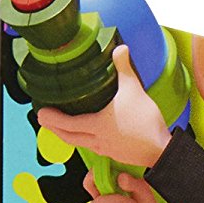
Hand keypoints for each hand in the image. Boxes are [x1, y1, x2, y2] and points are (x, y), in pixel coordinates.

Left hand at [38, 45, 169, 167]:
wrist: (163, 150)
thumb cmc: (146, 123)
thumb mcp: (134, 90)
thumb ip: (124, 68)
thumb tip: (120, 48)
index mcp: (97, 125)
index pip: (68, 124)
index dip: (53, 119)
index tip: (41, 114)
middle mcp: (98, 140)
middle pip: (70, 137)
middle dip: (55, 130)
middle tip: (45, 122)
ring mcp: (108, 149)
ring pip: (82, 144)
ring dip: (70, 137)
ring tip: (64, 129)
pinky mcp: (117, 154)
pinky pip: (95, 149)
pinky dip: (86, 142)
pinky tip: (91, 138)